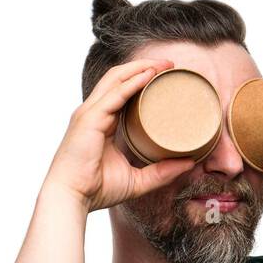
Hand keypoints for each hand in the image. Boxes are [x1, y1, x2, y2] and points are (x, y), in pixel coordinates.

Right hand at [43, 57, 196, 212]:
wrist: (72, 197)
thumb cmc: (96, 189)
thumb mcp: (136, 181)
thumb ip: (161, 172)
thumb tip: (190, 163)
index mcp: (100, 122)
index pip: (120, 91)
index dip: (141, 79)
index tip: (165, 76)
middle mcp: (93, 113)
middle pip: (118, 78)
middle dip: (143, 66)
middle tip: (169, 64)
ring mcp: (90, 113)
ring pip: (116, 78)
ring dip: (140, 67)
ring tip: (163, 65)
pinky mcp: (90, 118)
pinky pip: (115, 94)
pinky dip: (133, 82)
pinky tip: (149, 75)